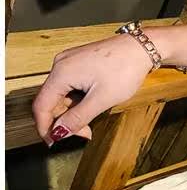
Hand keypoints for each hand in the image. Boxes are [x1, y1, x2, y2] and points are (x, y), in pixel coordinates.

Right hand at [32, 35, 153, 145]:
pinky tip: (92, 103)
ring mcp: (70, 61)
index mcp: (62, 72)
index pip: (41, 106)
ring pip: (60, 94)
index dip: (45, 128)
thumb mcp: (102, 99)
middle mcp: (61, 63)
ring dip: (72, 111)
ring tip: (91, 118)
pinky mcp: (78, 61)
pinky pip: (69, 85)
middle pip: (50, 100)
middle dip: (64, 120)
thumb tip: (58, 132)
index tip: (55, 143)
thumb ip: (77, 118)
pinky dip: (77, 99)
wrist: (143, 46)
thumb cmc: (126, 67)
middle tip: (85, 132)